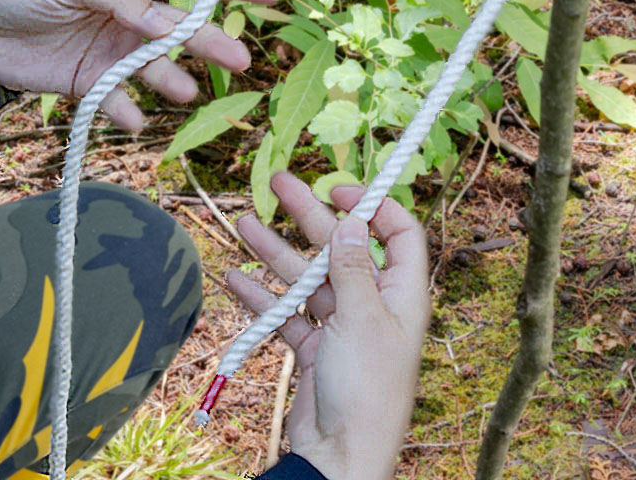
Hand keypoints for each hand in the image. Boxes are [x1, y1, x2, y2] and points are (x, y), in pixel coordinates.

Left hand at [0, 0, 277, 130]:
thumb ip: (124, 1)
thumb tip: (169, 25)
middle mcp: (130, 15)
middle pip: (182, 29)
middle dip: (212, 42)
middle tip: (241, 60)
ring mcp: (113, 51)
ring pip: (155, 69)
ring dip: (171, 81)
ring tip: (183, 94)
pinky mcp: (91, 82)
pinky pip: (119, 101)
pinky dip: (128, 112)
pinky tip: (135, 120)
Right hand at [228, 172, 429, 479]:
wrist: (340, 457)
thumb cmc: (366, 390)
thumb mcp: (361, 319)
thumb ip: (353, 268)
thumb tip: (354, 222)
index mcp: (400, 294)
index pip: (397, 234)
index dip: (373, 206)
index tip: (339, 188)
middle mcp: (373, 305)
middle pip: (341, 247)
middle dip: (308, 215)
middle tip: (277, 183)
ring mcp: (342, 328)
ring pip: (307, 278)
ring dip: (276, 252)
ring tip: (243, 224)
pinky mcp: (315, 350)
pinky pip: (288, 314)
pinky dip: (263, 297)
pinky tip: (234, 277)